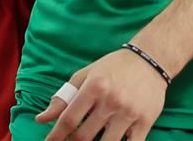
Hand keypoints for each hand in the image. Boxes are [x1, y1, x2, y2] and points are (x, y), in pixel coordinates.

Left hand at [36, 47, 168, 140]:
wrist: (151, 58)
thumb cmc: (115, 67)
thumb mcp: (86, 75)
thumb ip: (63, 97)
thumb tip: (41, 119)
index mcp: (94, 87)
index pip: (68, 120)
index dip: (55, 136)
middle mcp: (111, 100)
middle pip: (84, 137)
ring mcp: (129, 112)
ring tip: (93, 140)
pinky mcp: (145, 120)